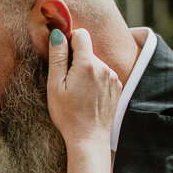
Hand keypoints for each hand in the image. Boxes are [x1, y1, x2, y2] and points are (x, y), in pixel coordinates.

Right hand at [46, 28, 120, 172]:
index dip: (69, 41)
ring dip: (85, 70)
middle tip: (67, 81)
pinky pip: (103, 73)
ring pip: (95, 62)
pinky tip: (88, 96)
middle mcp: (104, 67)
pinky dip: (94, 79)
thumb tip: (57, 33)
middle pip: (87, 50)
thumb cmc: (68, 115)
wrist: (89, 138)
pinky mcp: (117, 86)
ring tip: (78, 92)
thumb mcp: (55, 85)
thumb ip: (57, 57)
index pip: (81, 34)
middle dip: (75, 59)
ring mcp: (113, 77)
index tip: (62, 56)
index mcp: (87, 64)